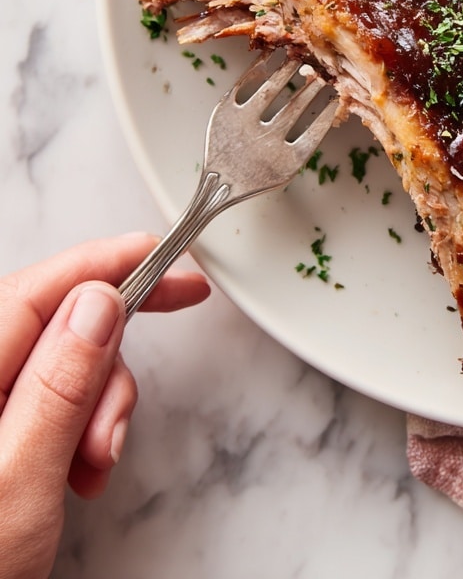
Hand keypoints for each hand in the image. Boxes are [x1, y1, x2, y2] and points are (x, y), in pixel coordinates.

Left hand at [0, 235, 208, 578]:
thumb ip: (58, 386)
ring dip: (95, 409)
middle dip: (105, 364)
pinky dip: (78, 428)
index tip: (167, 255)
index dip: (108, 263)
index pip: (39, 290)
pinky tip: (79, 471)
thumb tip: (99, 301)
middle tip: (134, 398)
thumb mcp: (19, 482)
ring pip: (59, 367)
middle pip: (53, 326)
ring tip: (94, 468)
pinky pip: (47, 402)